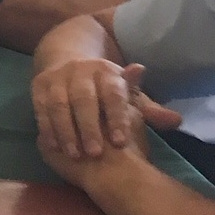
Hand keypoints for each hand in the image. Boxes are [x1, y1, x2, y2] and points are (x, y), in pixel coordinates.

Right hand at [32, 58, 183, 161]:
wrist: (69, 60)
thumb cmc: (105, 89)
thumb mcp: (128, 96)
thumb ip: (149, 110)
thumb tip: (176, 121)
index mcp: (107, 72)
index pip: (114, 95)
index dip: (117, 118)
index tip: (120, 143)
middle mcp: (81, 71)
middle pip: (84, 99)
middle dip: (89, 127)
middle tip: (95, 154)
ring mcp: (57, 77)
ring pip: (59, 103)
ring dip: (65, 129)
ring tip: (74, 154)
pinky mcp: (38, 85)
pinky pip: (40, 107)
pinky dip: (46, 127)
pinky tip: (54, 146)